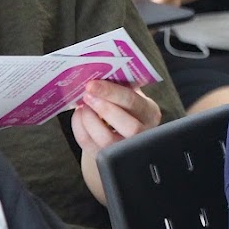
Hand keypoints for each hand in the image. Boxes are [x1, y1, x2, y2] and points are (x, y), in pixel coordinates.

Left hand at [73, 79, 162, 202]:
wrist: (122, 130)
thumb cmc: (125, 106)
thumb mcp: (131, 94)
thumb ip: (122, 85)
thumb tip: (99, 70)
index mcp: (149, 112)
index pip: (133, 102)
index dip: (112, 93)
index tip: (92, 84)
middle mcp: (143, 133)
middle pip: (129, 126)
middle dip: (104, 109)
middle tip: (86, 95)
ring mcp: (126, 149)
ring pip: (108, 140)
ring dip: (90, 120)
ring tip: (82, 106)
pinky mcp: (107, 157)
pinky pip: (91, 146)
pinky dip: (80, 129)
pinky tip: (79, 116)